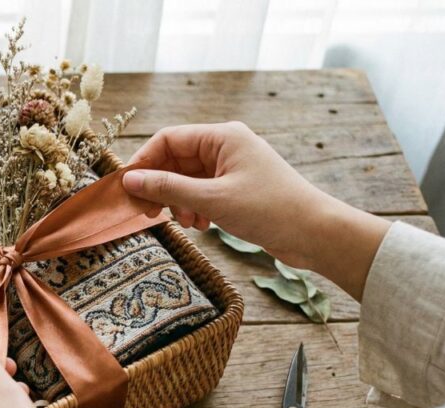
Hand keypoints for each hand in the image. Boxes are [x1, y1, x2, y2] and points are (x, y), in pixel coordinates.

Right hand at [122, 121, 389, 299]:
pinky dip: (194, 208)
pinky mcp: (237, 189)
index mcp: (222, 137)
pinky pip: (202, 192)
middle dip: (161, 187)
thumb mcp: (212, 200)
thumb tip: (130, 181)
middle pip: (176, 160)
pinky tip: (201, 226)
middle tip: (148, 213)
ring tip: (186, 223)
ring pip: (187, 179)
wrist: (316, 233)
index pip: (168, 139)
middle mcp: (226, 147)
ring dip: (178, 201)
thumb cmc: (269, 210)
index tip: (128, 189)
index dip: (144, 162)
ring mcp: (232, 168)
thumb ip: (168, 189)